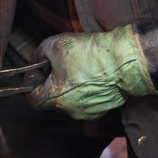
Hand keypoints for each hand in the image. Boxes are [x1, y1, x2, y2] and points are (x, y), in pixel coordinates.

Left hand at [27, 26, 156, 119]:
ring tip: (78, 69)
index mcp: (54, 98)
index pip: (32, 99)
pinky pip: (85, 103)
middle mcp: (68, 111)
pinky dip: (84, 92)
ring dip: (68, 88)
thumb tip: (35, 60)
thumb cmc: (90, 53)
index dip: (31, 83)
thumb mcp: (55, 44)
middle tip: (59, 65)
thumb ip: (38, 54)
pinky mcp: (101, 111)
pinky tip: (91, 76)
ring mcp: (86, 113)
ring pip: (68, 102)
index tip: (39, 70)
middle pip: (51, 100)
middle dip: (51, 83)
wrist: (125, 61)